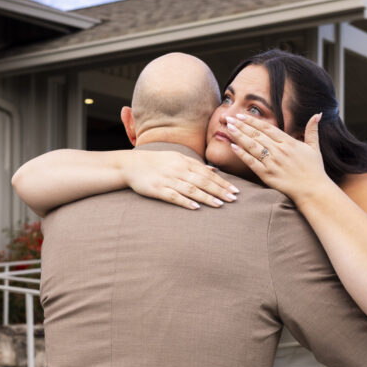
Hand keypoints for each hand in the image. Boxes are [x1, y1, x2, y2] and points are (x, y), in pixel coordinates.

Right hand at [121, 150, 238, 209]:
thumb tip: (214, 170)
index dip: (222, 182)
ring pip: (191, 189)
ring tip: (220, 204)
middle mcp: (178, 170)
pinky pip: (174, 197)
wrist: (131, 165)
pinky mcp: (157, 190)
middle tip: (233, 198)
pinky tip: (196, 208)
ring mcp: (168, 180)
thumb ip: (195, 165)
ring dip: (206, 197)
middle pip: (203, 181)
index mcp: (184, 162)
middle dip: (219, 190)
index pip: (207, 173)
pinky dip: (185, 202)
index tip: (235, 190)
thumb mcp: (176, 158)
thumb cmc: (156, 162)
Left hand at [225, 112, 331, 201]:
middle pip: (256, 135)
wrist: (313, 190)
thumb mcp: (314, 147)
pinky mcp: (267, 174)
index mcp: (289, 142)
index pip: (267, 128)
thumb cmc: (314, 169)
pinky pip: (252, 162)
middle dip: (241, 126)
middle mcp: (279, 150)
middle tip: (229, 118)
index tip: (242, 116)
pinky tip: (233, 146)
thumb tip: (317, 114)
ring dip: (239, 136)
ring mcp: (272, 162)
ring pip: (252, 146)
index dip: (253, 121)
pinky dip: (242, 154)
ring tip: (228, 128)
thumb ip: (312, 130)